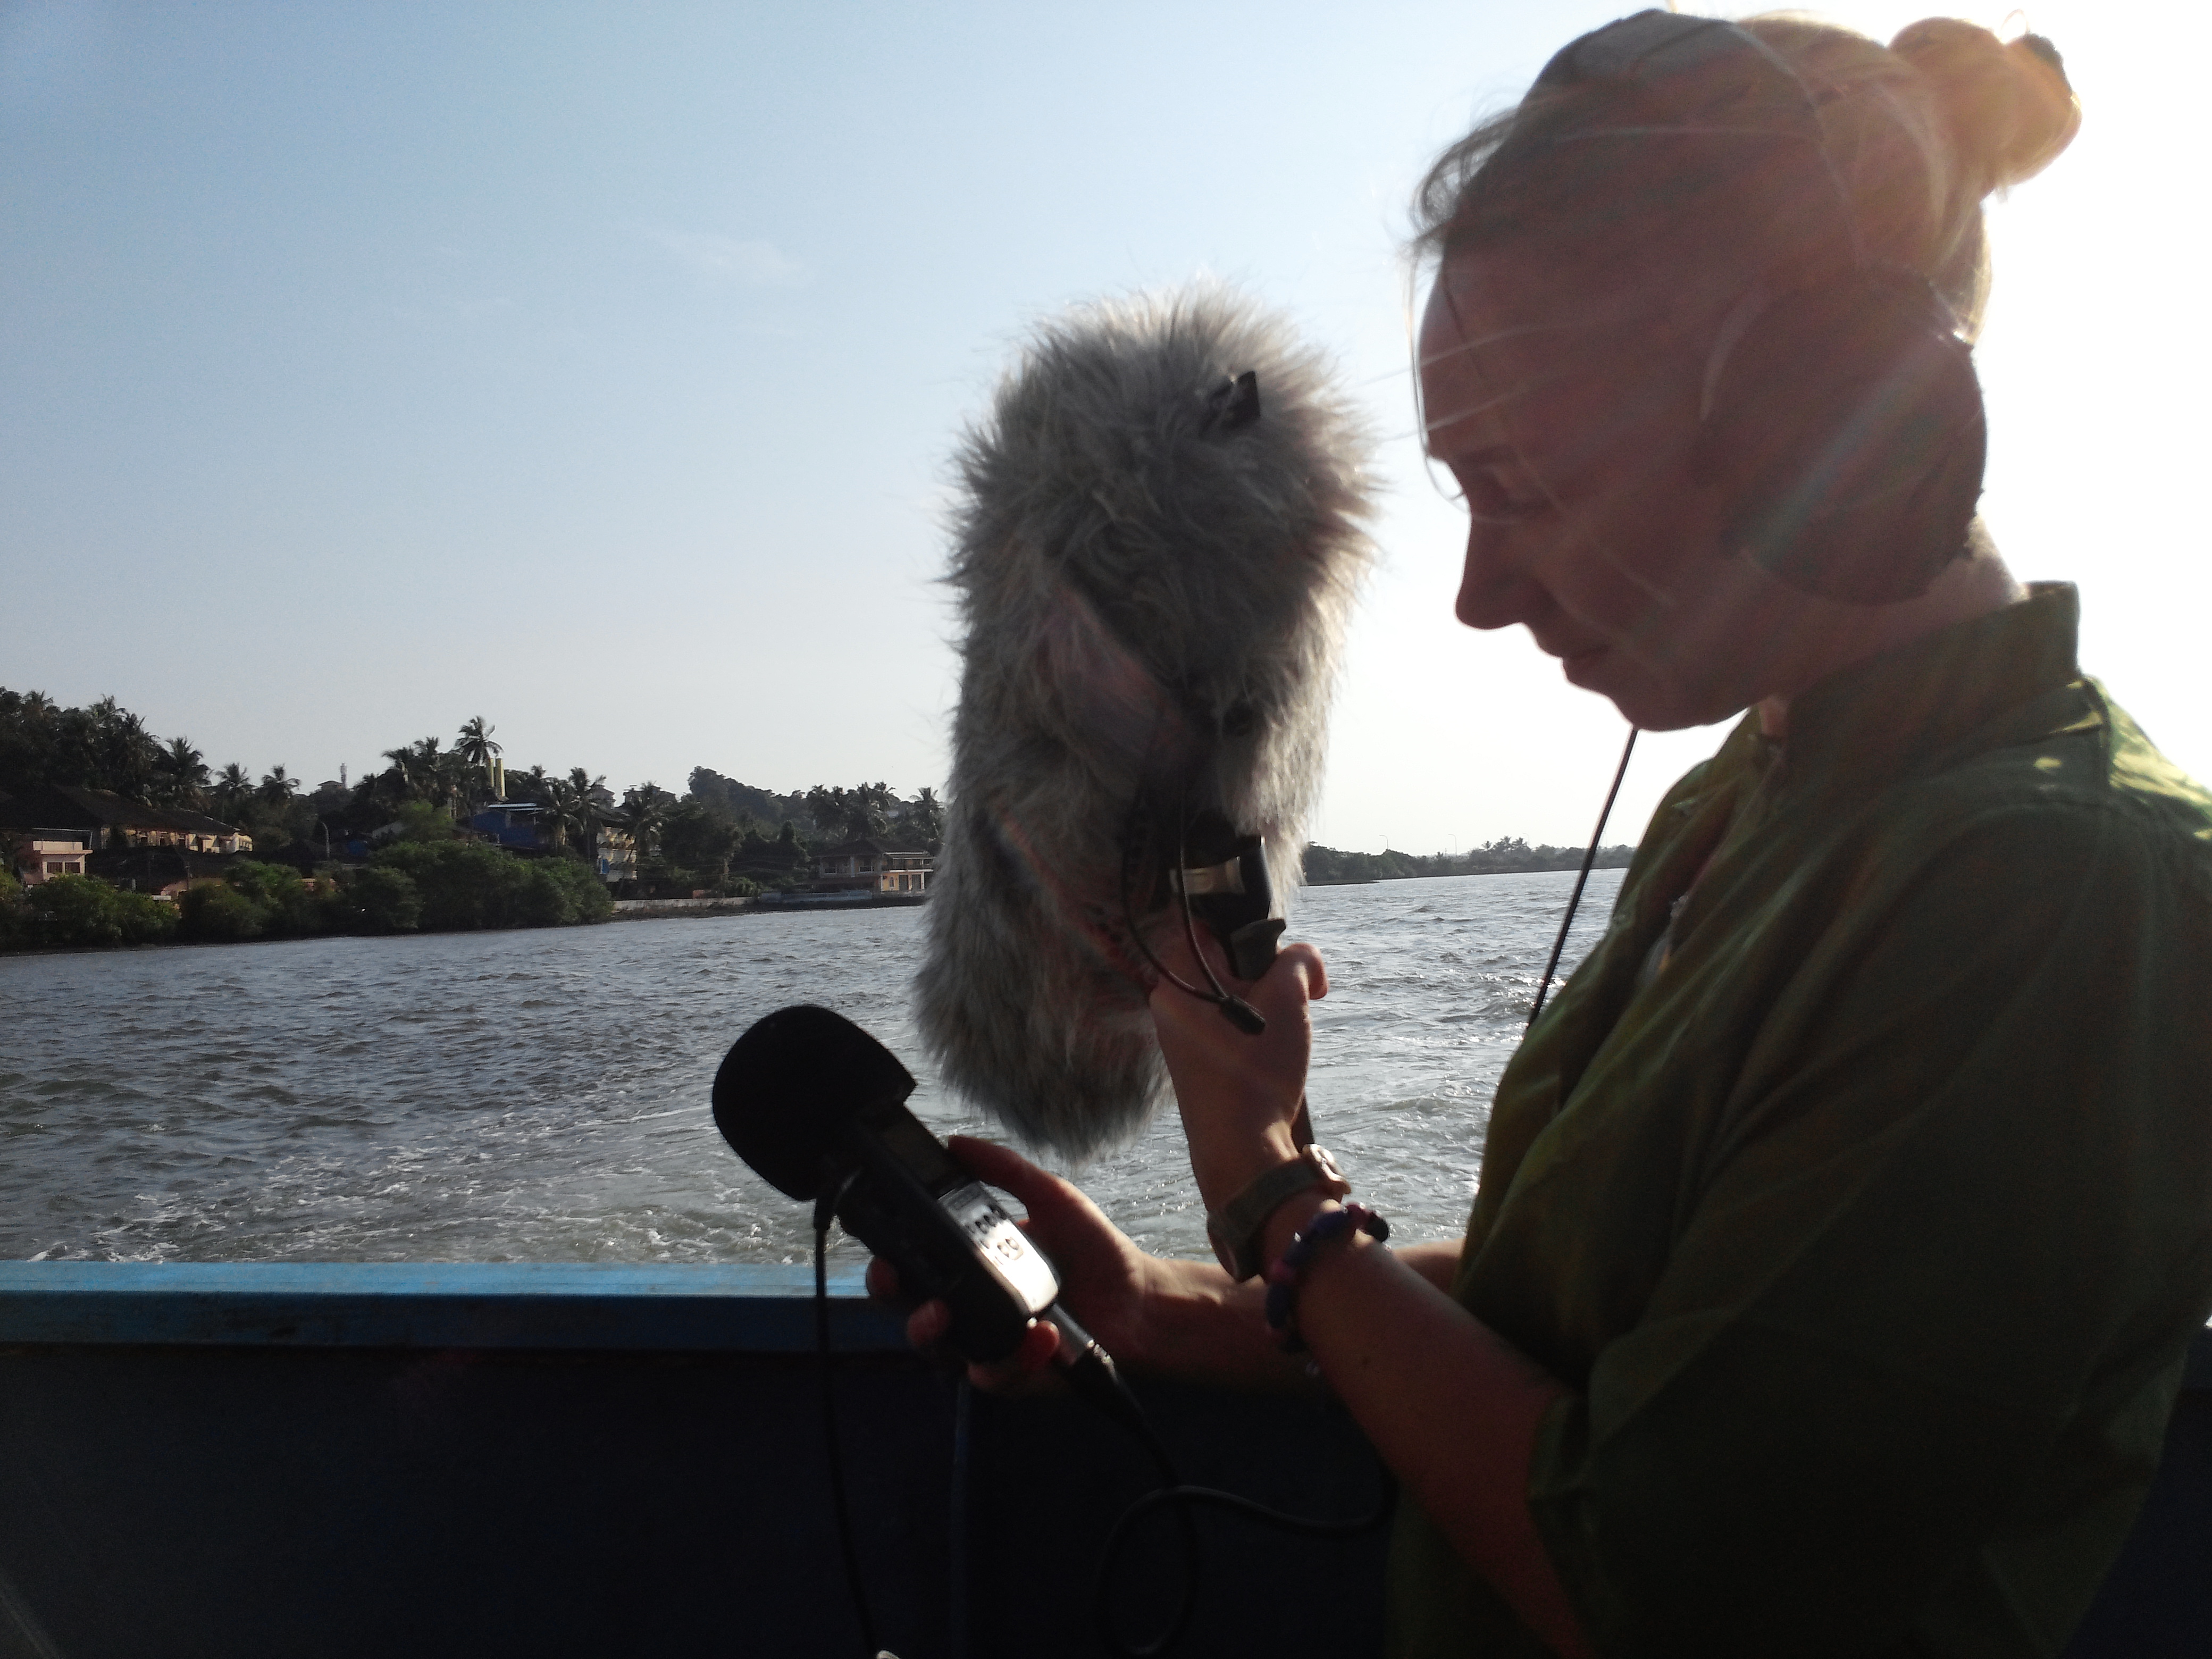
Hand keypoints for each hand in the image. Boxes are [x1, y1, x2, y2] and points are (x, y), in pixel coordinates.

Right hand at [864, 1135, 1160, 1392]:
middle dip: (896, 1302)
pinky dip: (1014, 1357)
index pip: (915, 1269)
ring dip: (935, 1334)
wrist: (1139, 1299)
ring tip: (947, 1315)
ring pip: (941, 1353)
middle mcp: (973, 1309)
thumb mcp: (1050, 1198)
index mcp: (972, 1266)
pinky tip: (1042, 1333)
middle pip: (912, 1314)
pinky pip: (994, 1376)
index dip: (889, 1265)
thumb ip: (1003, 1170)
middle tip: (899, 1283)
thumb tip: (955, 1143)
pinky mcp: (1017, 1375)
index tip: (882, 1252)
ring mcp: (990, 1345)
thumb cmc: (1093, 1251)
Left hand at [1146, 925, 1328, 1211]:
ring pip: (1231, 998)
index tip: (1278, 961)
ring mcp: (1179, 1037)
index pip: (1211, 925)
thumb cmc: (1257, 1068)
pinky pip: (1228, 1028)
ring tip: (1283, 1034)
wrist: (1242, 1148)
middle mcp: (1168, 1004)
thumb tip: (1305, 961)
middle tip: (1292, 1000)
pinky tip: (1272, 1056)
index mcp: (1176, 978)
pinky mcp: (1194, 1064)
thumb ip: (1300, 960)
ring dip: (1265, 1007)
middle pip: (1225, 963)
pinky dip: (1254, 1033)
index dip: (1252, 936)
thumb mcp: (1289, 998)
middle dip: (1266, 976)